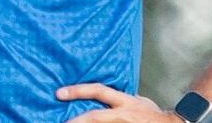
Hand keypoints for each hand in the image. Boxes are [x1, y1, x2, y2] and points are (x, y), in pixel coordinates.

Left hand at [57, 83, 183, 122]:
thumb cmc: (151, 113)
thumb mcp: (136, 99)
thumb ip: (119, 97)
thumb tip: (102, 94)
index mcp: (123, 101)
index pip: (98, 91)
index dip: (78, 91)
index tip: (60, 93)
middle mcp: (122, 114)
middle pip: (95, 117)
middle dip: (76, 121)